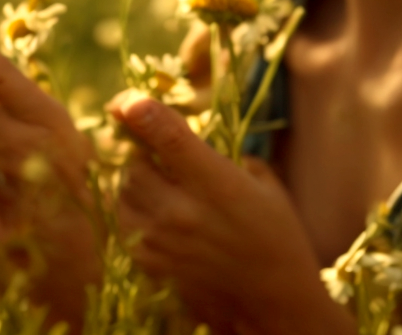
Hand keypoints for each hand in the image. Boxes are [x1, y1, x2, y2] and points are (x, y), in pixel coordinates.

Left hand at [110, 93, 352, 334]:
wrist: (273, 301)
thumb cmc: (277, 235)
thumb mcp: (264, 184)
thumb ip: (224, 153)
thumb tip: (184, 132)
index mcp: (216, 185)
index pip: (168, 136)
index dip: (141, 110)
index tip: (127, 101)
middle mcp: (182, 212)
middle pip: (134, 163)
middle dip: (142, 153)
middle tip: (160, 156)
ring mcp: (161, 241)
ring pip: (123, 191)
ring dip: (135, 181)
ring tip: (163, 187)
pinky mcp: (149, 264)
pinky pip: (124, 222)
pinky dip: (135, 211)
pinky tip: (160, 214)